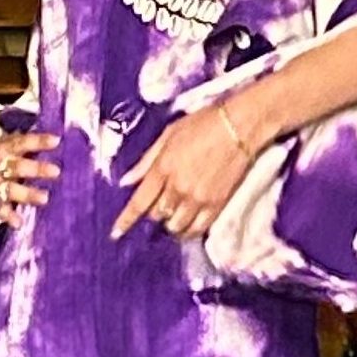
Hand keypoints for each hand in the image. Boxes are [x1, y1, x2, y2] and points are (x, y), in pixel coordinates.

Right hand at [0, 131, 61, 227]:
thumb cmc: (11, 154)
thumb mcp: (16, 143)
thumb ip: (34, 144)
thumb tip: (65, 139)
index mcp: (7, 147)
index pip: (23, 143)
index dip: (39, 141)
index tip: (57, 141)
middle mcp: (1, 165)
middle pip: (17, 167)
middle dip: (36, 169)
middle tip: (57, 171)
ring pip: (10, 189)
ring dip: (27, 194)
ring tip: (45, 198)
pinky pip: (1, 210)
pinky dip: (9, 217)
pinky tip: (18, 223)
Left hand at [110, 104, 253, 242]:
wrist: (240, 126)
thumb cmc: (203, 123)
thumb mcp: (169, 134)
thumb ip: (147, 160)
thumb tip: (127, 181)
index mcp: (163, 168)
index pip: (139, 202)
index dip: (126, 220)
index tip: (116, 233)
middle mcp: (178, 187)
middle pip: (157, 215)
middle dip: (153, 213)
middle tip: (159, 205)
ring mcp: (198, 198)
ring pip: (176, 226)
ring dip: (171, 224)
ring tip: (174, 216)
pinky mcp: (216, 204)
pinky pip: (197, 229)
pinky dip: (189, 231)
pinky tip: (188, 226)